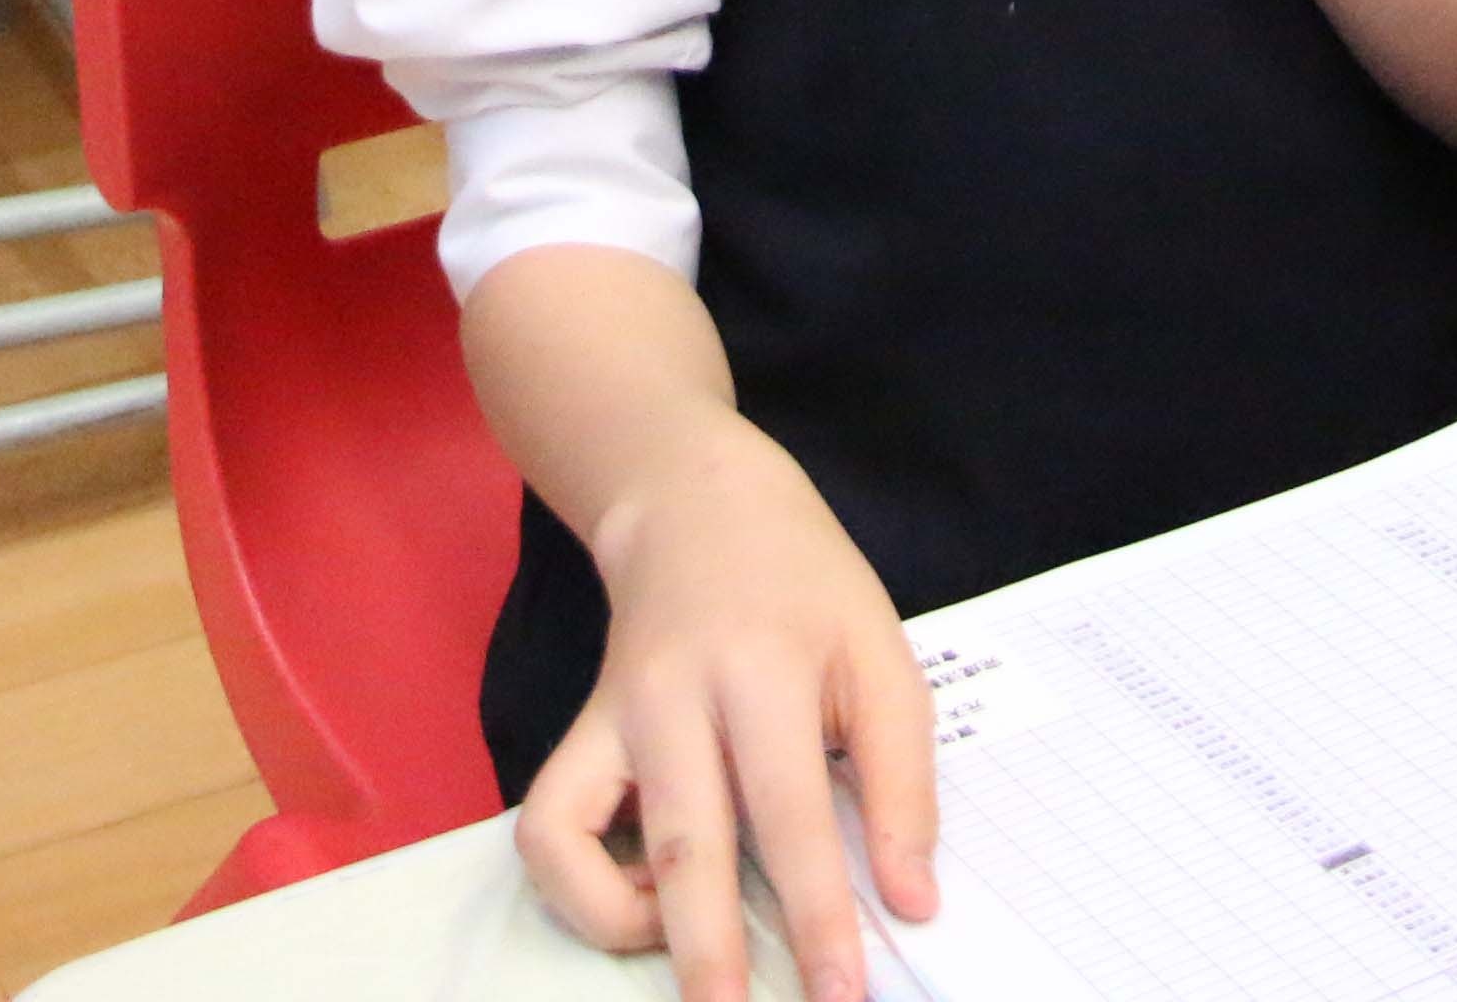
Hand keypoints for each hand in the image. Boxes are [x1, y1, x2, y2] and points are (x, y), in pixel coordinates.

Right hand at [516, 417, 939, 1001]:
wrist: (696, 503)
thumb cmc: (805, 587)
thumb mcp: (882, 653)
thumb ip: (903, 780)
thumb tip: (912, 902)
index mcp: (765, 667)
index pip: (791, 811)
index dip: (818, 914)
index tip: (843, 993)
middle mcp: (675, 696)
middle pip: (684, 843)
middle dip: (712, 955)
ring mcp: (610, 717)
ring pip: (583, 842)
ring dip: (628, 931)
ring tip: (696, 961)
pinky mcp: (574, 734)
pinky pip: (544, 831)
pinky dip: (580, 889)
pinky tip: (646, 901)